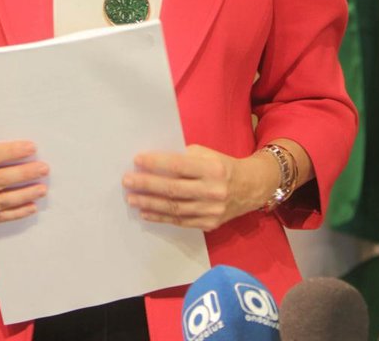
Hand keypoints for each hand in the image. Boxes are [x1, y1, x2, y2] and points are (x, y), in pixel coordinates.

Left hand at [122, 144, 268, 231]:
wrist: (251, 188)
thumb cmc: (223, 167)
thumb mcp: (208, 155)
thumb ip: (185, 158)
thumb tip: (154, 163)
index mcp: (213, 169)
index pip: (179, 166)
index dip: (157, 163)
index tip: (137, 160)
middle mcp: (213, 191)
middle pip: (174, 189)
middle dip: (147, 185)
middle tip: (127, 181)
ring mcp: (211, 210)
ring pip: (174, 208)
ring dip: (149, 204)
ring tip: (131, 199)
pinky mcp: (209, 224)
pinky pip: (180, 221)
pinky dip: (161, 217)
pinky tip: (146, 213)